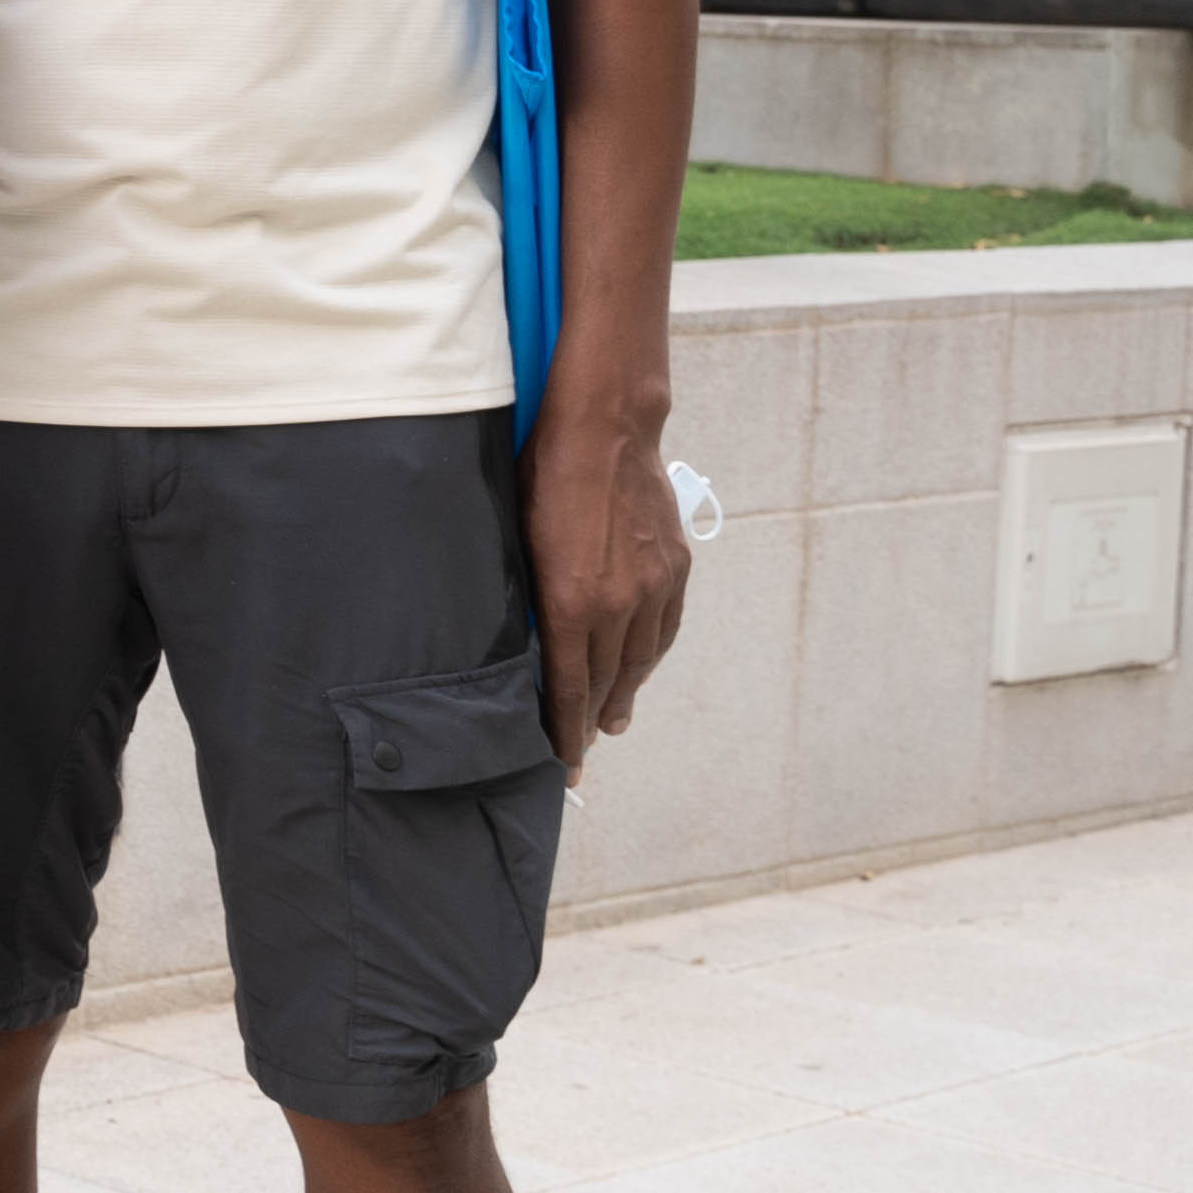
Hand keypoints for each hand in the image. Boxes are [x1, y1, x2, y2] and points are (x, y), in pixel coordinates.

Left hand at [526, 403, 692, 779]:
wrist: (607, 428)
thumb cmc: (545, 476)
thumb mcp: (519, 540)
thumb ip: (529, 596)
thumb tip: (530, 640)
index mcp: (571, 602)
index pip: (569, 688)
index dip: (566, 731)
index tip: (564, 764)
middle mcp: (617, 604)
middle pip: (606, 682)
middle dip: (590, 721)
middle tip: (582, 750)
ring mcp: (652, 587)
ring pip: (640, 660)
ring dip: (625, 694)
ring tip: (612, 721)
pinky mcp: (673, 568)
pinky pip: (664, 628)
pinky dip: (650, 655)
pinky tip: (640, 669)